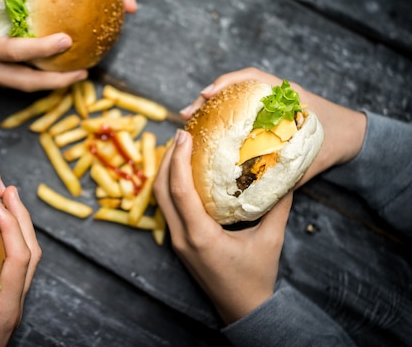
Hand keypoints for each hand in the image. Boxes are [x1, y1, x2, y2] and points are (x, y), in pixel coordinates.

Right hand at [0, 0, 88, 91]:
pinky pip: (6, 81)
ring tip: (71, 75)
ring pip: (17, 86)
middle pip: (23, 83)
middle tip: (83, 74)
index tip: (68, 41)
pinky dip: (28, 77)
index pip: (14, 52)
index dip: (43, 48)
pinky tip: (41, 68)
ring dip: (45, 82)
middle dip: (56, 82)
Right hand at [0, 186, 40, 346]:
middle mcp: (13, 304)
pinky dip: (10, 240)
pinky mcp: (5, 300)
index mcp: (2, 310)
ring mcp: (12, 302)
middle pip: (31, 254)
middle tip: (7, 191)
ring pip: (28, 258)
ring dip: (20, 226)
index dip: (10, 227)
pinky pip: (16, 264)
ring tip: (5, 200)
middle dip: (22, 218)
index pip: (19, 260)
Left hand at [153, 129, 291, 323]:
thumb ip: (278, 205)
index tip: (182, 135)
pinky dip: (170, 188)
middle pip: (160, 192)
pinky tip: (184, 175)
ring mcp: (177, 242)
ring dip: (165, 173)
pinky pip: (167, 210)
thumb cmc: (256, 277)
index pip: (179, 191)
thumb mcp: (271, 239)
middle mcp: (182, 238)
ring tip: (178, 150)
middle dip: (166, 160)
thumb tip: (286, 173)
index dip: (178, 159)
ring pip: (160, 201)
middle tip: (179, 136)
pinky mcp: (179, 244)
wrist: (244, 309)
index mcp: (200, 236)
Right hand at [178, 67, 367, 185]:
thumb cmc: (333, 142)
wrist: (352, 137)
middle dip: (206, 98)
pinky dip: (218, 118)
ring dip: (208, 109)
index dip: (225, 83)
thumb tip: (249, 189)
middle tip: (185, 115)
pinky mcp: (261, 114)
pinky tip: (204, 134)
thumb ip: (286, 173)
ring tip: (188, 122)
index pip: (250, 78)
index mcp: (284, 96)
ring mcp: (264, 102)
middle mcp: (271, 94)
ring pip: (230, 99)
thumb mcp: (309, 159)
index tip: (206, 95)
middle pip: (233, 87)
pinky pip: (235, 110)